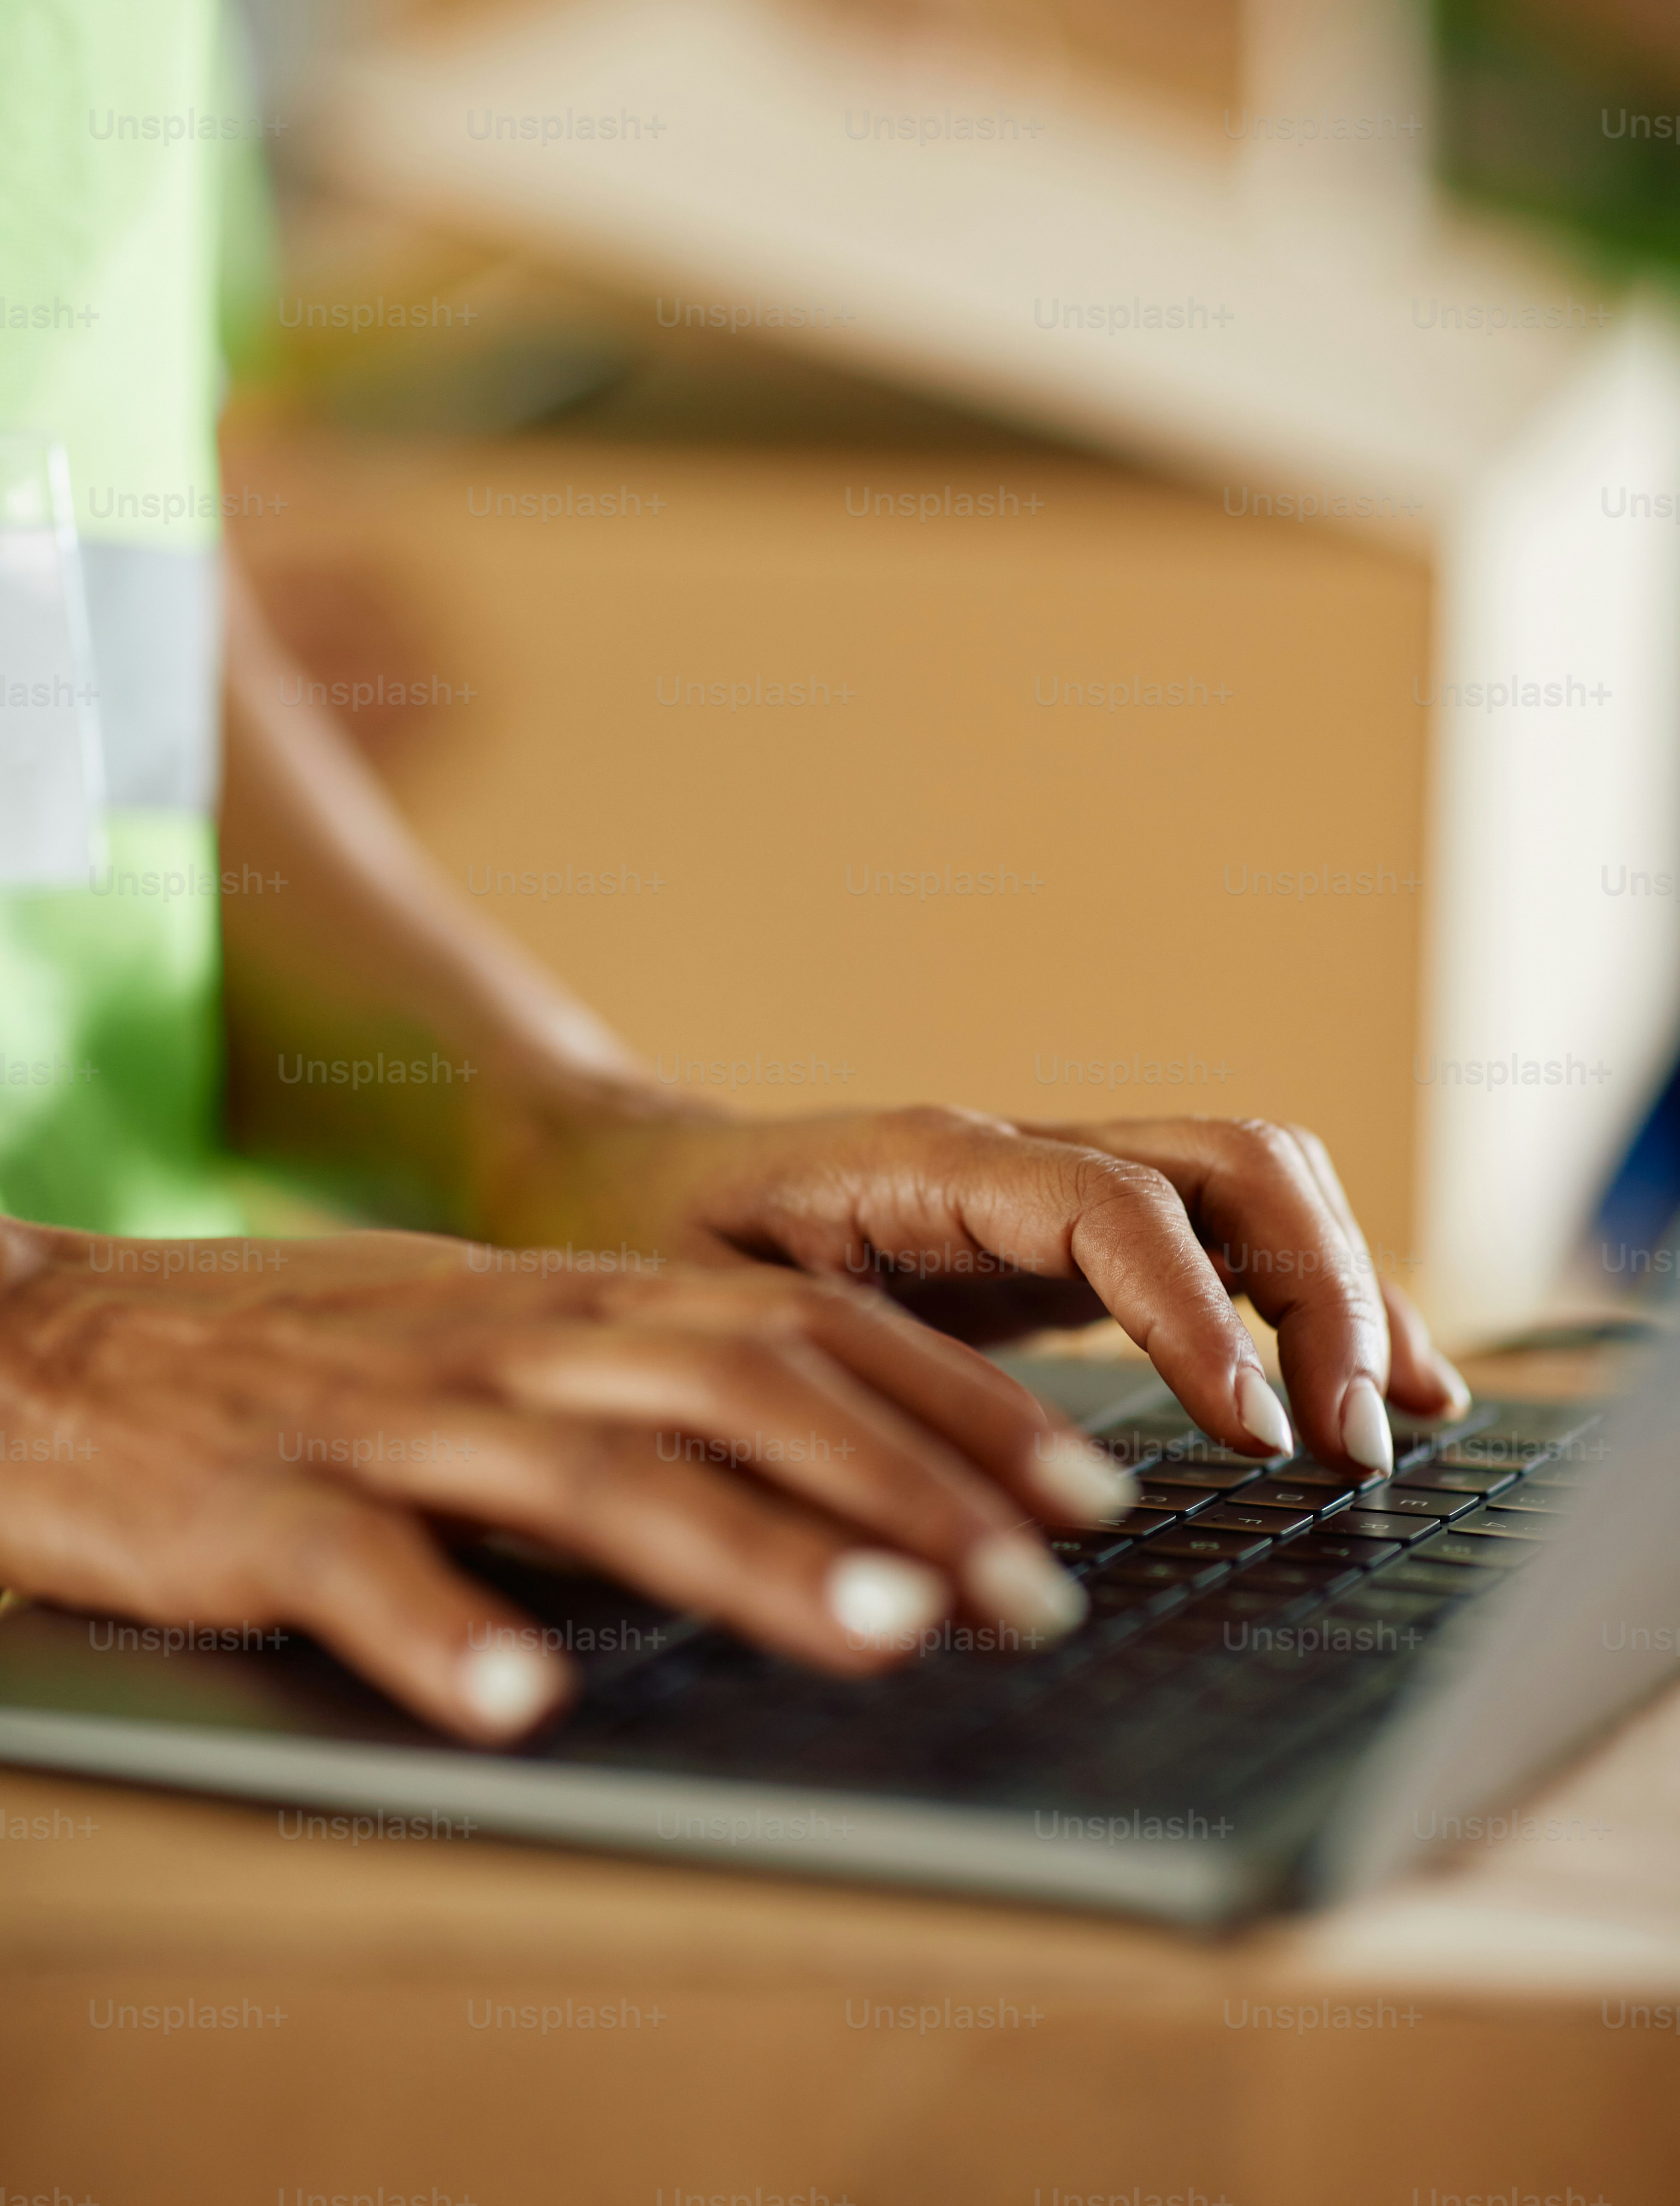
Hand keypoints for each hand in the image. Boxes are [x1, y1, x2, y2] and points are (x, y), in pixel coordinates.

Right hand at [0, 1221, 1126, 1740]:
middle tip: (1044, 1588)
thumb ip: (638, 1377)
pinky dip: (445, 1629)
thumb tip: (832, 1455)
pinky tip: (521, 1699)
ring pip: (590, 1476)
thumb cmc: (305, 1354)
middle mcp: (504, 1345)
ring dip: (749, 1551)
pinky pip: (359, 1569)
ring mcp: (382, 1423)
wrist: (59, 1340)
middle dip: (912, 1484)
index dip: (956, 1407)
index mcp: (567, 1306)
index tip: (1085, 1489)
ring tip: (882, 1630)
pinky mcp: (254, 1510)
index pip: (806, 1331)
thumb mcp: (491, 1337)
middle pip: (740, 1390)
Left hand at [468, 1098, 1468, 1479]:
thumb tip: (943, 1552)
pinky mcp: (1073, 1235)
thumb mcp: (706, 1336)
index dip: (1197, 1314)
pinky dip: (1312, 1299)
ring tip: (1397, 1420)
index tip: (1256, 1436)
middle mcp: (1011, 1153)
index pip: (1111, 1206)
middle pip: (1226, 1162)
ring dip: (1341, 1287)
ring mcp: (1053, 1183)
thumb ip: (810, 1410)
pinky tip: (1369, 1392)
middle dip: (1316, 1290)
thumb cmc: (647, 1267)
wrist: (618, 1190)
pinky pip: (1226, 1236)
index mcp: (925, 1162)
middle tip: (1345, 1444)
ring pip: (1250, 1184)